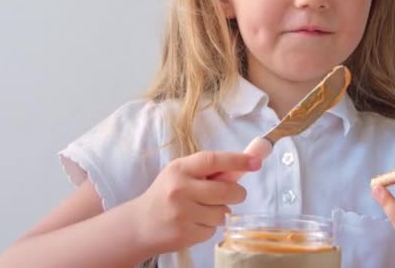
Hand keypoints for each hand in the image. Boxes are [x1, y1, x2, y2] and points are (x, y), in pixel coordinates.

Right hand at [132, 151, 261, 252]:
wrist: (139, 225)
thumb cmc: (166, 194)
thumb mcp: (182, 174)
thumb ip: (210, 170)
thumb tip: (250, 160)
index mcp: (180, 169)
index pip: (213, 160)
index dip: (237, 160)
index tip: (256, 161)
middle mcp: (180, 189)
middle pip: (227, 190)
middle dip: (237, 193)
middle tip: (234, 194)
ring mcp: (182, 213)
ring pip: (223, 212)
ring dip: (220, 212)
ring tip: (203, 210)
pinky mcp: (184, 233)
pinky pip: (213, 230)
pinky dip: (209, 227)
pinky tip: (195, 223)